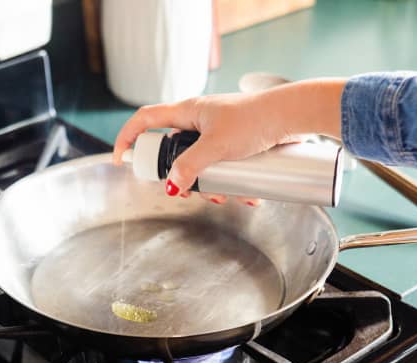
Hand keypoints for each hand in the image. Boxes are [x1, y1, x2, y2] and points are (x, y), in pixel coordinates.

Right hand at [112, 79, 344, 203]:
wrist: (294, 116)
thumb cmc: (255, 120)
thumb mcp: (217, 146)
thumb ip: (190, 166)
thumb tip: (171, 186)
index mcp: (187, 112)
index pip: (146, 120)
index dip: (128, 137)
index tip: (122, 160)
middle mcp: (199, 120)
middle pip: (174, 151)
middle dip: (180, 177)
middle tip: (187, 193)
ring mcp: (217, 132)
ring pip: (200, 164)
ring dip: (209, 185)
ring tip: (226, 197)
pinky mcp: (236, 143)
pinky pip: (222, 166)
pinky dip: (230, 182)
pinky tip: (247, 196)